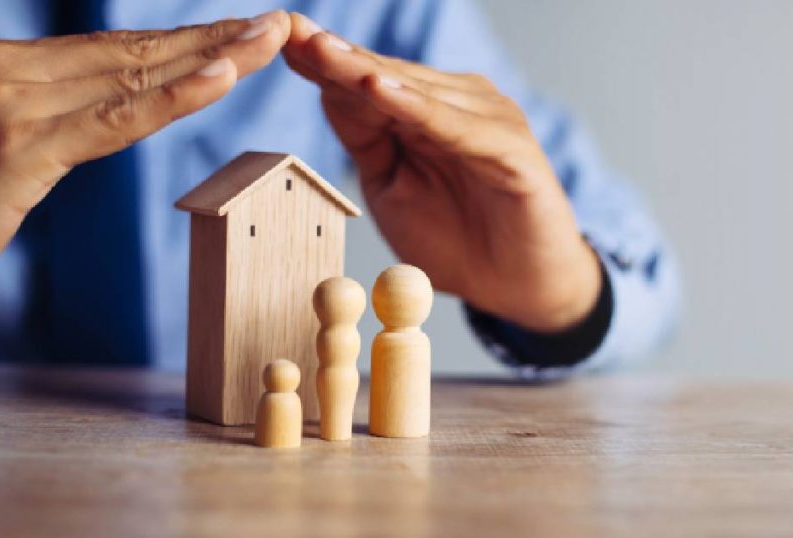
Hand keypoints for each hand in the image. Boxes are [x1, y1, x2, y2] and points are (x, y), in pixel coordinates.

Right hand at [0, 10, 291, 291]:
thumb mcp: (10, 150)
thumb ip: (58, 118)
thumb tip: (116, 101)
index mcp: (7, 65)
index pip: (118, 50)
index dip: (188, 39)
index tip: (245, 31)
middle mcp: (4, 69)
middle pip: (135, 53)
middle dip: (215, 39)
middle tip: (278, 25)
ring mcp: (7, 103)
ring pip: (134, 78)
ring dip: (213, 59)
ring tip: (270, 40)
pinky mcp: (17, 148)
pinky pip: (114, 120)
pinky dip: (174, 99)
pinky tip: (222, 77)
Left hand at [283, 14, 600, 332]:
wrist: (518, 288)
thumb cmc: (457, 239)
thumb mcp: (391, 186)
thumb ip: (365, 139)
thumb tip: (327, 89)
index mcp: (425, 112)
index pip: (366, 79)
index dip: (321, 61)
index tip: (274, 39)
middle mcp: (459, 103)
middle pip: (386, 75)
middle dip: (334, 55)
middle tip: (287, 30)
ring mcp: (489, 120)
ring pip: (416, 92)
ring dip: (365, 71)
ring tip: (320, 51)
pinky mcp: (512, 148)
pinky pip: (457, 127)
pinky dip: (418, 108)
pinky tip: (379, 90)